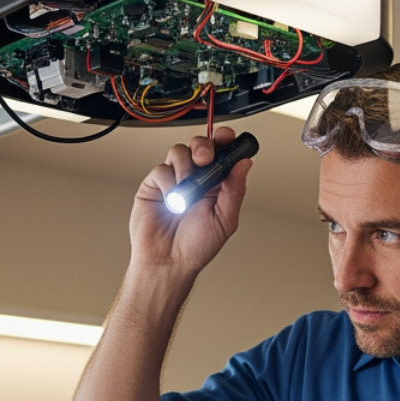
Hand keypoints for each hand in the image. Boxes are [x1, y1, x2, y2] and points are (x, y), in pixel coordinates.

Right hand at [130, 127, 252, 276]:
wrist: (168, 262)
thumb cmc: (196, 247)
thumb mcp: (225, 220)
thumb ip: (235, 190)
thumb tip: (244, 164)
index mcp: (217, 184)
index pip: (222, 153)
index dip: (224, 141)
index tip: (227, 137)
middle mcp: (196, 179)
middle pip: (200, 145)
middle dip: (204, 146)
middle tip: (204, 159)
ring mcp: (175, 180)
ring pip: (179, 152)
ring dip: (185, 167)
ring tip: (186, 192)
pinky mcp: (155, 184)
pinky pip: (161, 169)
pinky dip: (168, 181)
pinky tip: (172, 199)